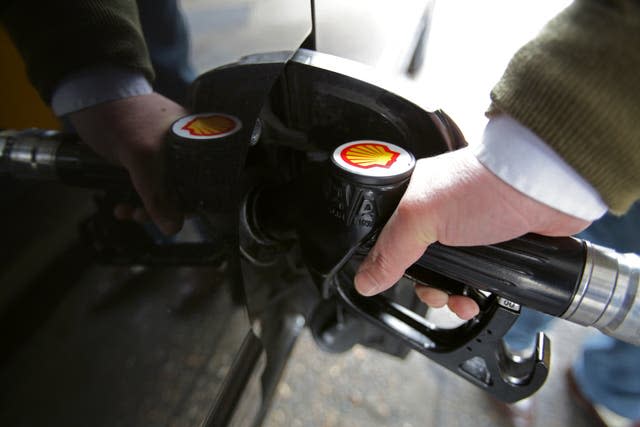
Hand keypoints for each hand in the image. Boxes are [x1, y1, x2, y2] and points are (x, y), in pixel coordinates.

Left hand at [69, 93, 186, 234]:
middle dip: (161, 209)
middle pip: (182, 189)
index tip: (172, 217)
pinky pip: (144, 185)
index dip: (191, 202)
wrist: (89, 91)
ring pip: (161, 190)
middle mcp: (184, 148)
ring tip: (125, 212)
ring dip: (144, 207)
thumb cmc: (121, 116)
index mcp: (196, 142)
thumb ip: (158, 193)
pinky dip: (133, 197)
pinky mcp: (142, 156)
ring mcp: (162, 152)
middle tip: (140, 216)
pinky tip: (120, 204)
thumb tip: (173, 229)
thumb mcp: (141, 156)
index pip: (204, 181)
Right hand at [353, 147, 589, 318]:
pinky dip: (476, 294)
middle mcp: (440, 215)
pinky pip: (477, 279)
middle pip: (419, 264)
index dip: (391, 266)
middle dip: (427, 287)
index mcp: (415, 200)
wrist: (542, 186)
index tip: (397, 282)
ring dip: (452, 296)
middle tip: (436, 294)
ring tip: (461, 303)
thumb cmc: (483, 185)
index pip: (389, 240)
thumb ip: (389, 250)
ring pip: (448, 275)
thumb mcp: (421, 216)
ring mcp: (469, 232)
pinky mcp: (495, 246)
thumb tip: (364, 280)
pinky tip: (479, 299)